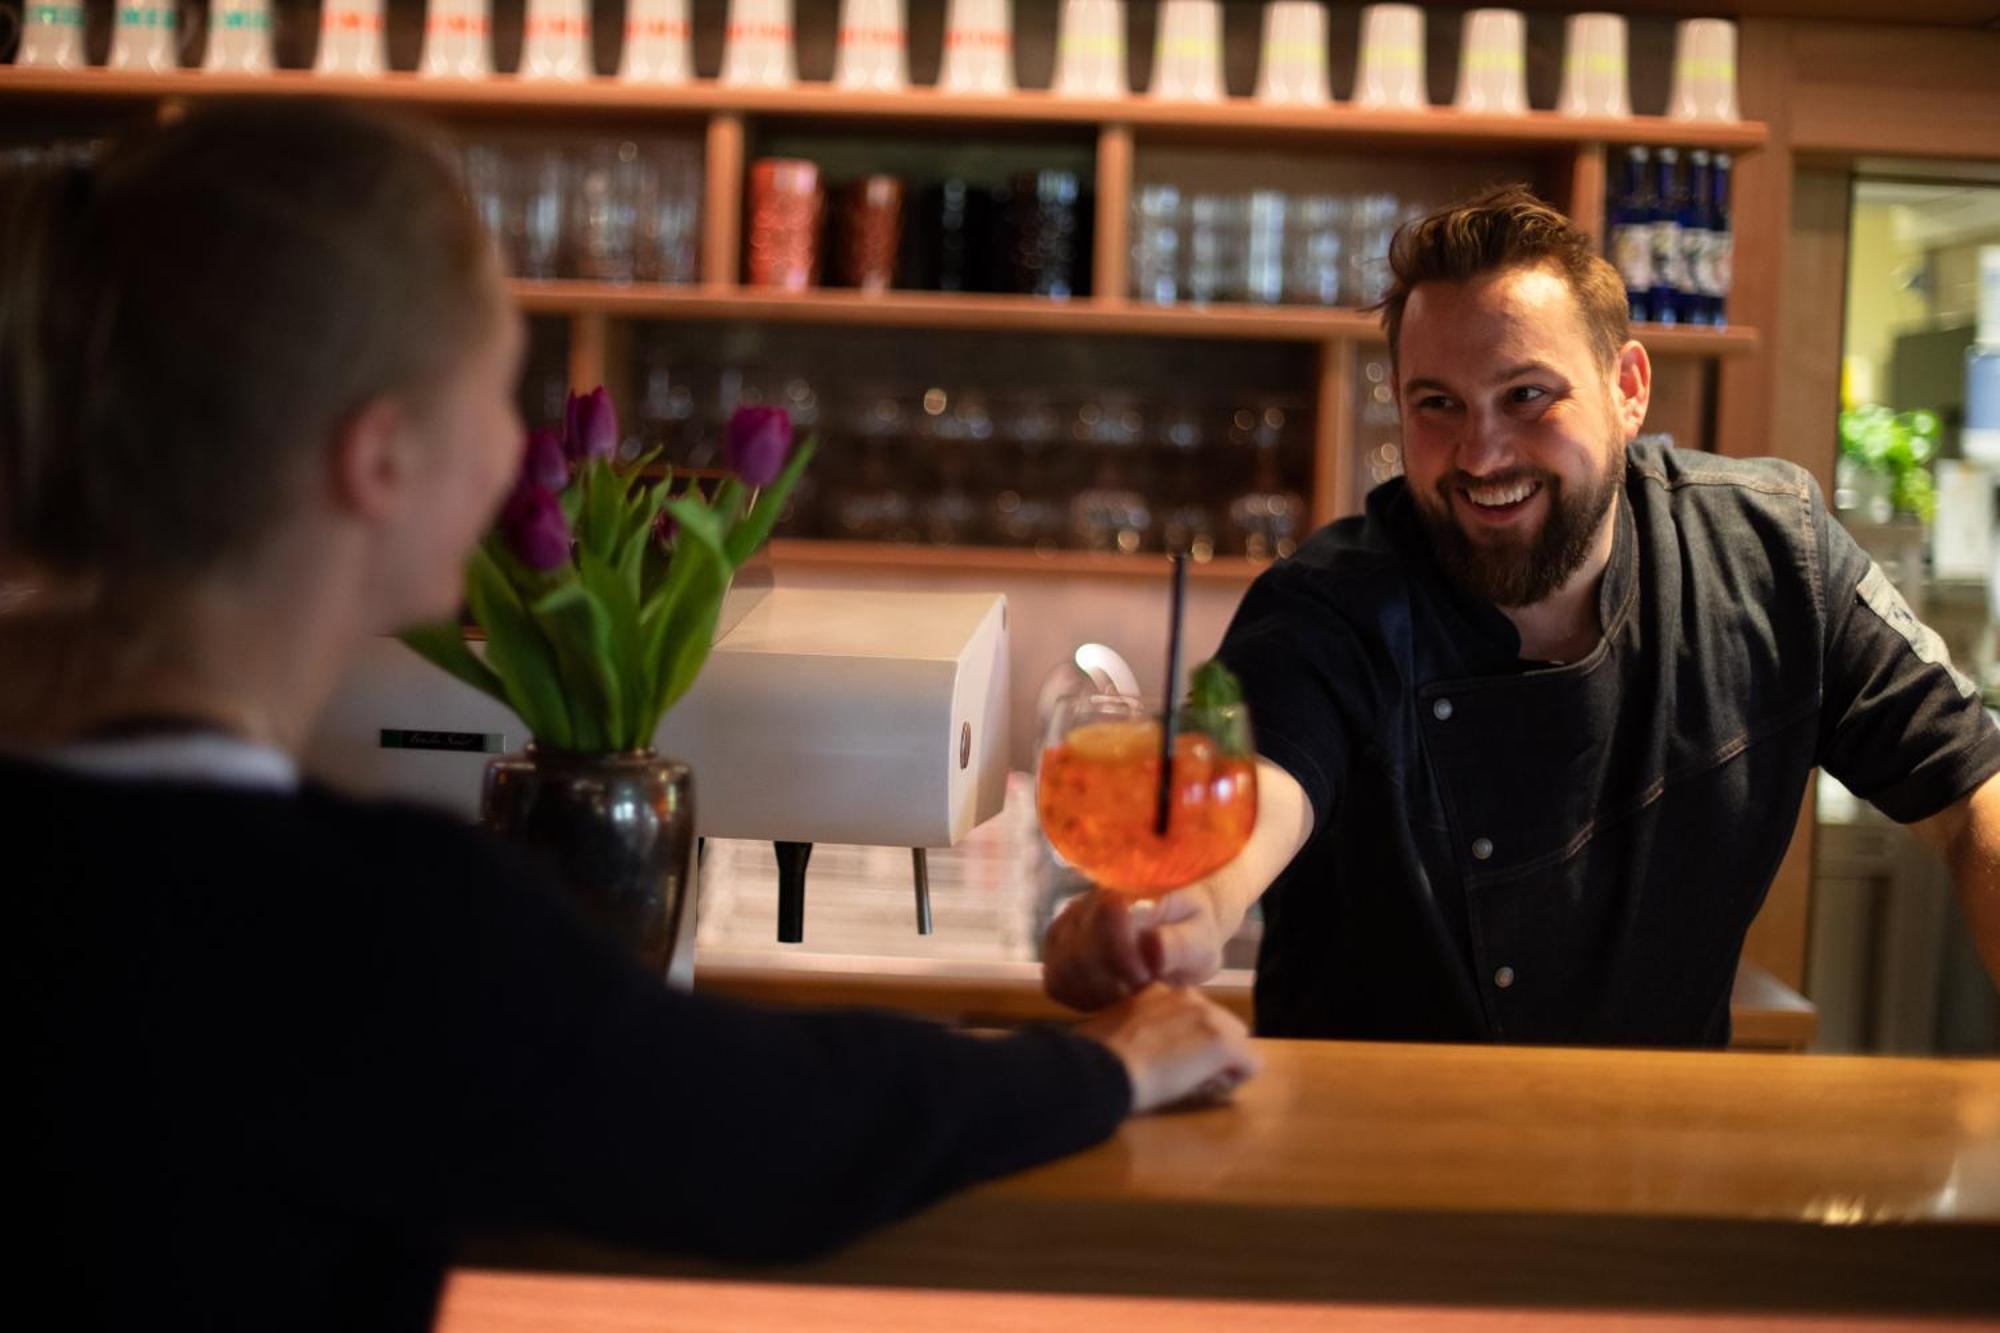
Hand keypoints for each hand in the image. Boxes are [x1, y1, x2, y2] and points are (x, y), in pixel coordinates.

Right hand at [1042, 882, 1228, 1011]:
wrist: (1178, 923)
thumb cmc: (1193, 930)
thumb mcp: (1201, 938)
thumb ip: (1179, 944)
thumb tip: (1150, 947)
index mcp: (1127, 888)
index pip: (1105, 916)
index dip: (1124, 958)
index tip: (1150, 976)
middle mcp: (1088, 900)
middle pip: (1078, 953)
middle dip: (1111, 984)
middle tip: (1144, 989)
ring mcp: (1068, 923)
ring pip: (1063, 970)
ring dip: (1097, 994)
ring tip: (1130, 993)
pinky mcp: (1058, 948)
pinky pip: (1056, 982)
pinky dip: (1083, 999)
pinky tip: (1111, 996)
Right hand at [1074, 984, 1260, 1113]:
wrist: (1099, 1067)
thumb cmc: (1093, 1056)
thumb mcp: (1115, 1029)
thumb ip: (1137, 1029)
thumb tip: (1140, 1049)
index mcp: (1161, 991)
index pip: (1194, 1016)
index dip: (1187, 1044)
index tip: (1166, 1063)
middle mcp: (1190, 996)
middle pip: (1223, 1027)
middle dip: (1210, 1053)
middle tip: (1182, 1078)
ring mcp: (1210, 1017)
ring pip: (1239, 1045)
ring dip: (1221, 1067)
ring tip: (1191, 1085)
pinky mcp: (1224, 1042)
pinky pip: (1250, 1065)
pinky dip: (1232, 1082)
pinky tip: (1203, 1090)